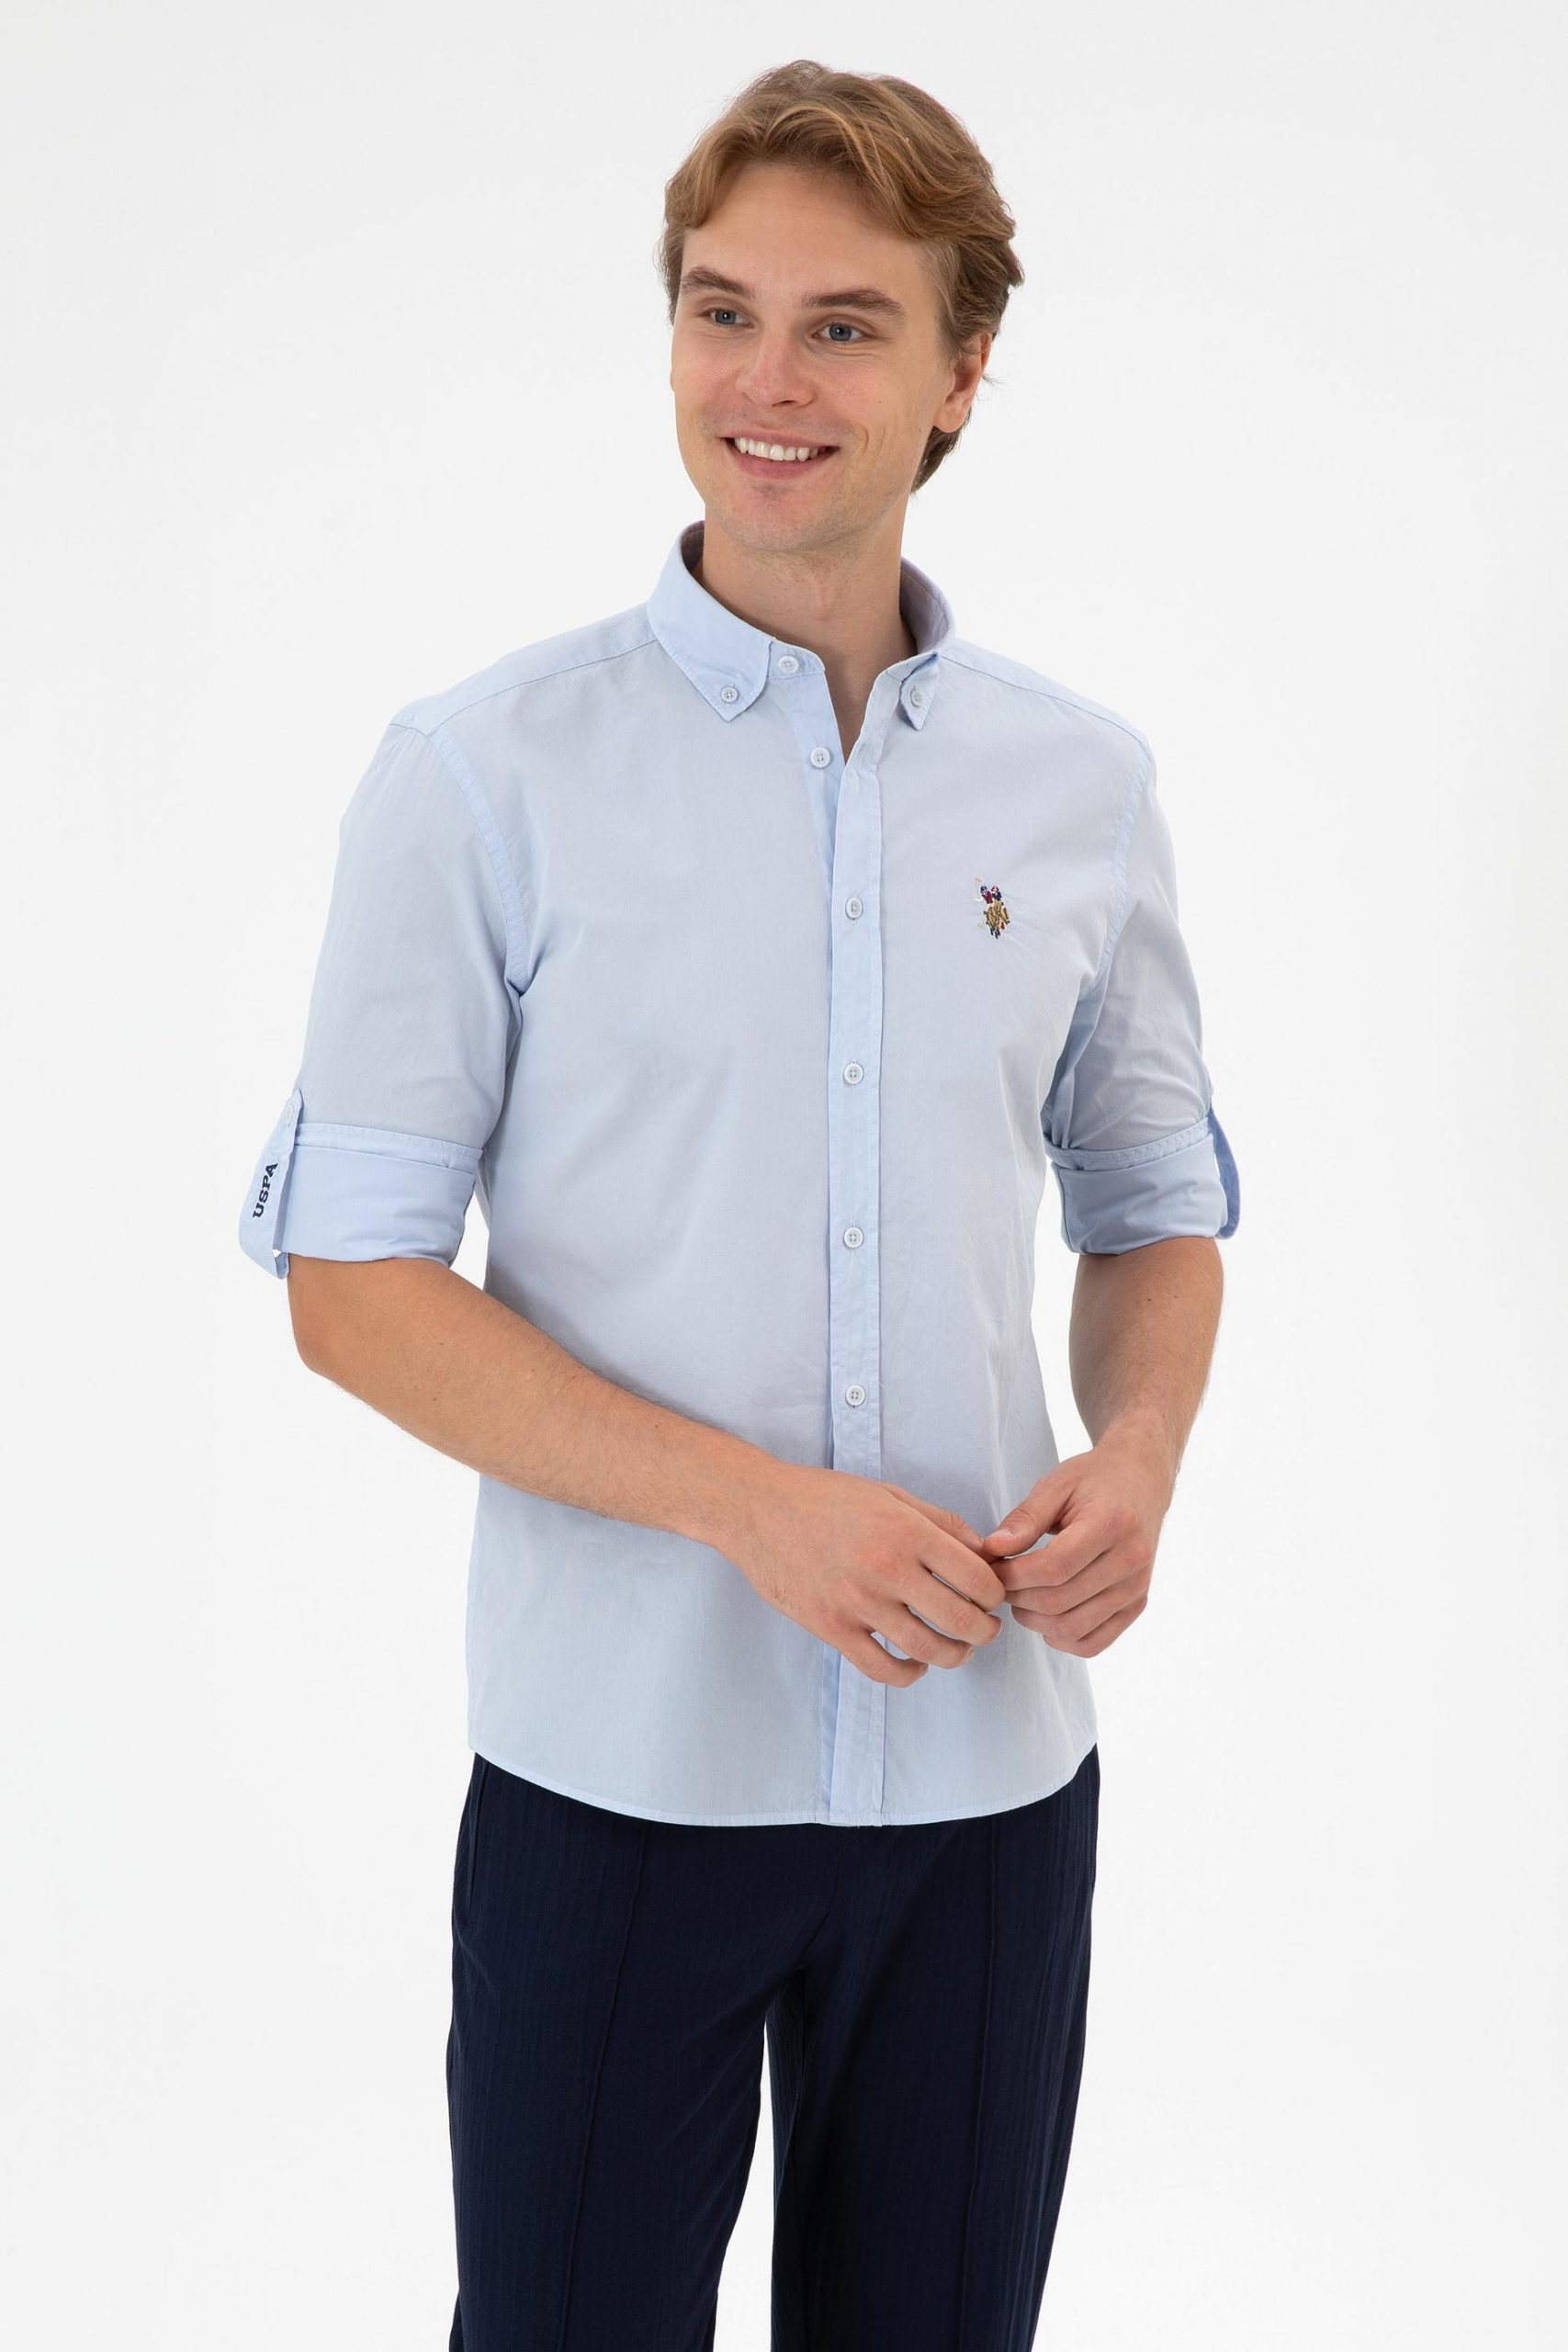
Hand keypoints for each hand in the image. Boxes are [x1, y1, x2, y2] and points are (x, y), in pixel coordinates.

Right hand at [720, 1463, 1007, 1686]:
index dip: (996, 1594)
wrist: (758, 1510)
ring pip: (927, 1649)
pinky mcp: (831, 1627)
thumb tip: (983, 1553)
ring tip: (957, 1648)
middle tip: (985, 1629)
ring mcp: (857, 1602)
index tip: (992, 1598)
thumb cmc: (825, 1498)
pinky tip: (915, 1664)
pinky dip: (909, 1674)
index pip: (977, 1578)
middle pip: (960, 1620)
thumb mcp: (889, 1494)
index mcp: (906, 1531)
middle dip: (984, 1631)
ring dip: (954, 1656)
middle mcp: (886, 1568)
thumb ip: (940, 1522)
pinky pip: (882, 1668)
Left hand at [976, 1421, 1175, 1656]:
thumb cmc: (1094, 1480)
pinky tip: (1045, 1617)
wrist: (1141, 1481)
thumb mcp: (1056, 1485)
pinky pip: (1094, 1642)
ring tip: (1019, 1597)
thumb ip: (1024, 1519)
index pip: (1054, 1568)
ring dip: (1034, 1621)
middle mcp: (1131, 1560)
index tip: (993, 1566)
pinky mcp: (1137, 1605)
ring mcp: (1137, 1587)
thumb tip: (992, 1550)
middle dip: (1018, 1598)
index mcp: (1112, 1523)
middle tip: (1000, 1583)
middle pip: (1060, 1601)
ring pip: (1073, 1628)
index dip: (1014, 1575)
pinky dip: (1062, 1638)